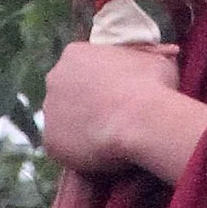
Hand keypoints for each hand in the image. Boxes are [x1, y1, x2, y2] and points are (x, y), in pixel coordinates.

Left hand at [40, 36, 206, 184]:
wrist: (141, 120)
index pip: (83, 67)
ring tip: (110, 138)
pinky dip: (79, 152)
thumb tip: (155, 60)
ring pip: (64, 122)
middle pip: (68, 93)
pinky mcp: (50, 141)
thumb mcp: (156, 60)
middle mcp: (54, 78)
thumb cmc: (152, 86)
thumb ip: (145, 60)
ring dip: (81, 128)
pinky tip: (101, 153)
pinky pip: (65, 147)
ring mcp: (50, 111)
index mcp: (75, 54)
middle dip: (85, 104)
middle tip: (113, 117)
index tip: (119, 94)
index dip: (102, 82)